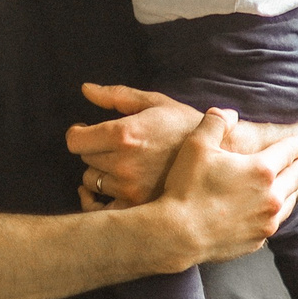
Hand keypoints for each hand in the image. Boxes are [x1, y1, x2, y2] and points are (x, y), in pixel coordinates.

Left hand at [66, 84, 203, 206]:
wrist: (221, 156)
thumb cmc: (186, 126)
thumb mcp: (154, 103)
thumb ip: (116, 96)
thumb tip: (85, 89)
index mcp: (124, 134)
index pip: (75, 141)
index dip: (78, 134)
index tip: (85, 131)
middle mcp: (123, 163)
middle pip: (85, 160)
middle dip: (95, 150)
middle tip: (113, 146)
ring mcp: (131, 188)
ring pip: (93, 182)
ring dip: (101, 173)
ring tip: (123, 164)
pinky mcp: (139, 206)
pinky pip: (102, 209)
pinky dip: (96, 201)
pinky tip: (100, 194)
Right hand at [152, 108, 297, 266]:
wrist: (178, 235)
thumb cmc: (186, 188)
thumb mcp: (196, 146)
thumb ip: (215, 122)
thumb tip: (229, 112)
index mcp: (261, 169)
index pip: (289, 151)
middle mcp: (271, 196)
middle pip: (297, 176)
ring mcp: (267, 221)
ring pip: (290, 200)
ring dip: (296, 188)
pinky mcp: (258, 239)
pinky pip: (275, 221)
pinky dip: (280, 211)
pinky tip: (275, 209)